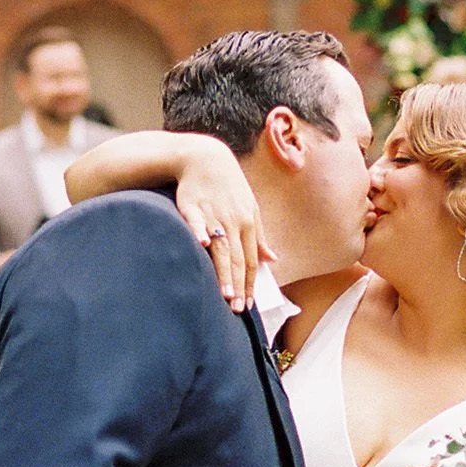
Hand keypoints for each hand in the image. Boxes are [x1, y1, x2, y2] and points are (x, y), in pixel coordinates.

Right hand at [171, 138, 267, 309]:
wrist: (206, 157)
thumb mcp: (250, 208)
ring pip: (221, 248)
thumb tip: (273, 259)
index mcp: (248, 223)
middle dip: (239, 286)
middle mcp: (233, 221)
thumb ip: (259, 236)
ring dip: (224, 271)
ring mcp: (213, 214)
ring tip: (224, 294)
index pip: (251, 260)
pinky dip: (199, 232)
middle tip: (237, 309)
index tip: (248, 304)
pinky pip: (196, 221)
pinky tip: (202, 245)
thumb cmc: (229, 186)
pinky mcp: (192, 206)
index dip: (250, 283)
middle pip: (238, 259)